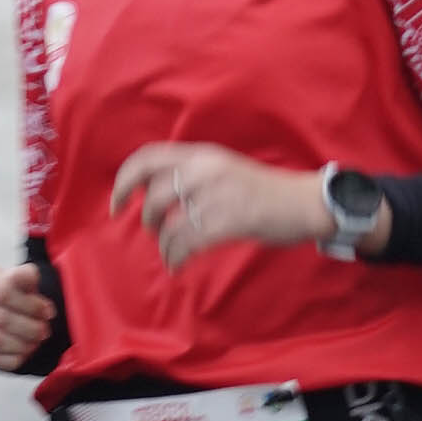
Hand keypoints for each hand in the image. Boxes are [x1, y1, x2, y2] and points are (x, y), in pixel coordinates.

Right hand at [0, 260, 53, 373]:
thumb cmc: (5, 287)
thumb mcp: (16, 275)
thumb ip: (24, 275)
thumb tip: (30, 275)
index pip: (1, 291)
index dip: (29, 304)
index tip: (48, 311)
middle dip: (28, 326)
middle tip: (45, 330)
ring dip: (21, 344)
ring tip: (37, 341)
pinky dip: (11, 358)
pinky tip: (26, 352)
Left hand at [111, 144, 365, 271]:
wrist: (304, 202)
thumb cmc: (264, 191)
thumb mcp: (224, 170)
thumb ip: (192, 176)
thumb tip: (154, 194)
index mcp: (202, 155)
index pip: (147, 157)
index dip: (124, 180)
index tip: (117, 204)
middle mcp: (205, 170)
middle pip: (152, 195)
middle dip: (146, 220)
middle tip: (152, 231)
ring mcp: (216, 195)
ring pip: (168, 224)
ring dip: (163, 245)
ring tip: (170, 254)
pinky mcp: (227, 221)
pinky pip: (186, 243)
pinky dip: (176, 258)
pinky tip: (178, 266)